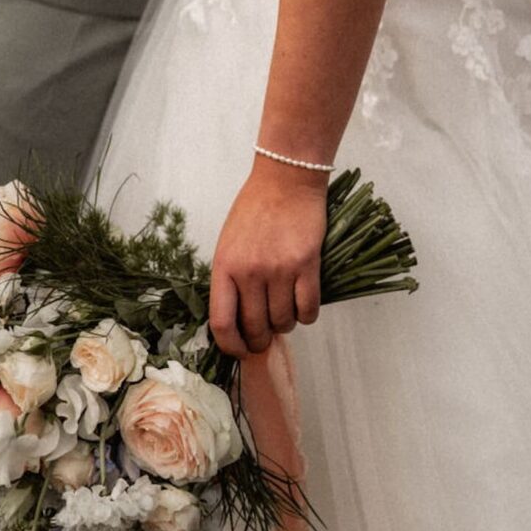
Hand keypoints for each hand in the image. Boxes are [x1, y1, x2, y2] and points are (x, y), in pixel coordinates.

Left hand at [209, 156, 327, 357]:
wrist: (285, 180)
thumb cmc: (254, 210)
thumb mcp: (228, 244)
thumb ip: (230, 279)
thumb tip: (237, 318)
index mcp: (224, 266)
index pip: (222, 322)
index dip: (231, 345)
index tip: (239, 350)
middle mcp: (250, 272)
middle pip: (255, 327)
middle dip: (260, 341)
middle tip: (264, 339)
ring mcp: (279, 269)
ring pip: (283, 321)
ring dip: (284, 326)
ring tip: (284, 316)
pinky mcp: (307, 265)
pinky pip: (308, 309)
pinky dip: (306, 316)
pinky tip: (303, 309)